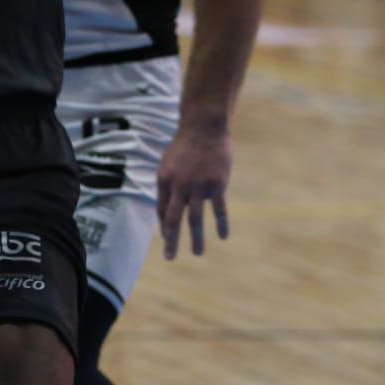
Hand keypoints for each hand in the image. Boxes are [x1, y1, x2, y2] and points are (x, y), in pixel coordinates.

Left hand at [156, 124, 231, 260]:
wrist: (203, 127)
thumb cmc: (185, 145)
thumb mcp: (168, 162)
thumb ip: (167, 183)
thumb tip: (167, 204)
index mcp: (164, 180)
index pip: (162, 210)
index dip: (165, 226)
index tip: (168, 238)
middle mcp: (178, 186)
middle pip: (173, 220)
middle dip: (171, 241)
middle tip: (170, 257)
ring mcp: (198, 186)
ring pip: (195, 219)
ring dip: (196, 239)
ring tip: (197, 254)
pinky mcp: (216, 185)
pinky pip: (219, 210)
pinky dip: (221, 224)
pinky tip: (223, 236)